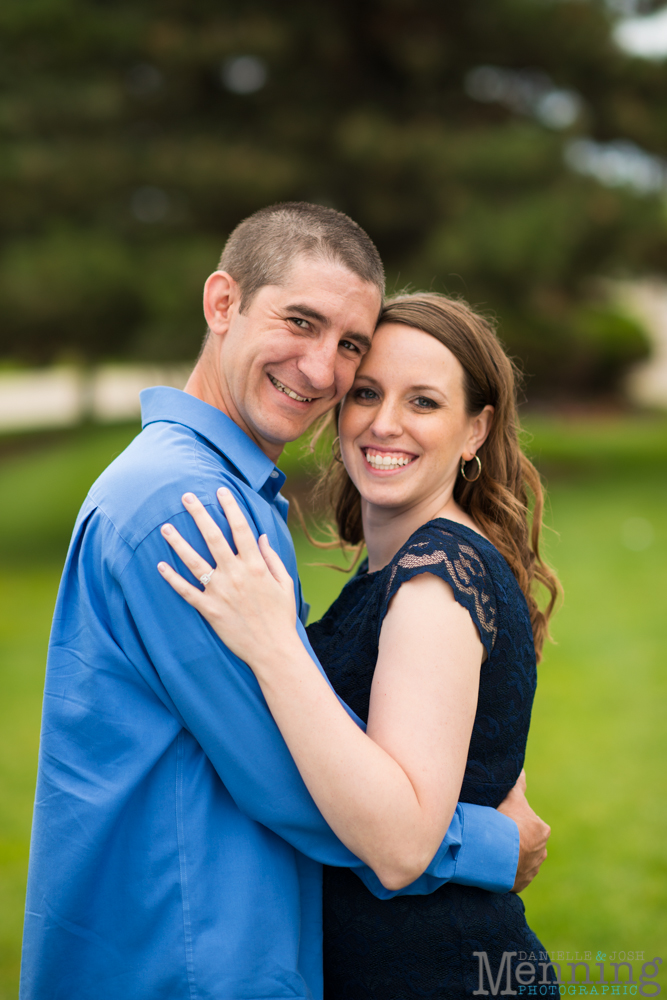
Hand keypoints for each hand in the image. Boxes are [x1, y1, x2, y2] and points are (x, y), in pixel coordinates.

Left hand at [157, 488, 297, 666]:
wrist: (273, 650)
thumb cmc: (281, 616)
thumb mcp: (285, 583)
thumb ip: (271, 558)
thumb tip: (260, 536)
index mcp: (255, 566)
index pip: (240, 528)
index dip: (230, 507)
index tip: (221, 490)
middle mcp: (235, 574)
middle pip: (213, 537)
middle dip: (198, 514)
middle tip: (186, 496)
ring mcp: (220, 591)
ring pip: (194, 561)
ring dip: (178, 542)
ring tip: (165, 526)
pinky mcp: (209, 609)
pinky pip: (186, 591)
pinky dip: (172, 578)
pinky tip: (160, 565)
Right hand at [497, 770, 549, 892]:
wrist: (498, 854)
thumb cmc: (506, 822)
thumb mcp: (512, 798)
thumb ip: (518, 784)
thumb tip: (521, 770)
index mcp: (542, 831)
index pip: (530, 823)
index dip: (515, 820)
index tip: (503, 821)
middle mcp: (542, 851)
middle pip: (527, 842)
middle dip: (515, 840)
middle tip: (497, 835)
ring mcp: (532, 869)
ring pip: (521, 860)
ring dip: (511, 856)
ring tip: (494, 851)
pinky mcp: (521, 884)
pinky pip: (514, 875)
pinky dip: (506, 871)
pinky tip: (495, 864)